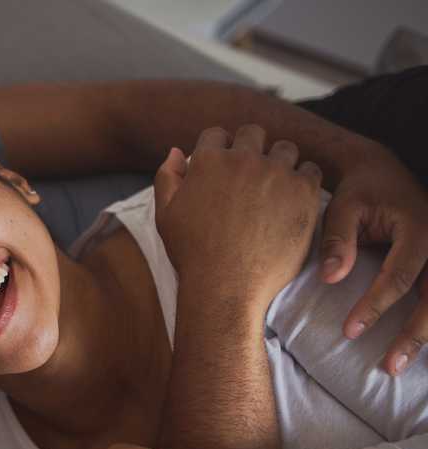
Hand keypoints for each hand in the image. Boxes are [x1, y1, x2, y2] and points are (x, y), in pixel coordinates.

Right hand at [154, 124, 322, 309]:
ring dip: (280, 163)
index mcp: (208, 161)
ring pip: (285, 149)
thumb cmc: (192, 254)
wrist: (225, 286)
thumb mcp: (165, 216)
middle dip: (251, 148)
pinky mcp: (303, 191)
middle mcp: (243, 159)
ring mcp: (276, 173)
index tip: (225, 167)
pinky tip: (292, 200)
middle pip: (253, 133)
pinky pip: (311, 170)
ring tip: (274, 188)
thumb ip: (167, 178)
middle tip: (251, 176)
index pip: (217, 134)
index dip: (220, 149)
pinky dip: (303, 181)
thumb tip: (176, 151)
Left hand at [319, 146, 427, 374]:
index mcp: (419, 228)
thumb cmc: (359, 192)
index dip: (376, 306)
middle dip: (414, 333)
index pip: (400, 275)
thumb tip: (330, 278)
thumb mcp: (342, 208)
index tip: (349, 331)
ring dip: (426, 333)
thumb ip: (337, 241)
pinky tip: (420, 350)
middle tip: (390, 366)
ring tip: (401, 365)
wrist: (382, 173)